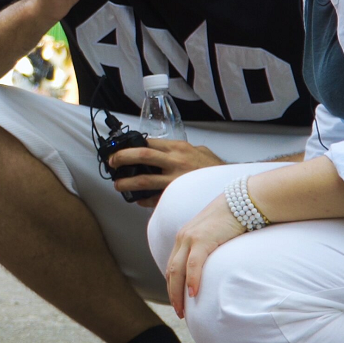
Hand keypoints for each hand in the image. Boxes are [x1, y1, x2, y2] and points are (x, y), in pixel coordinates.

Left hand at [106, 139, 225, 206]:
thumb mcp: (199, 151)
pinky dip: (143, 199)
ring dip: (127, 183)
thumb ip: (180, 150)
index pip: (148, 143)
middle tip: (112, 162)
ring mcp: (174, 180)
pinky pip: (154, 198)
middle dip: (122, 158)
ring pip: (143, 180)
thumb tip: (162, 149)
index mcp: (179, 148)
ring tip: (118, 185)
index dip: (131, 145)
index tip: (120, 149)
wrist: (232, 186)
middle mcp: (175, 161)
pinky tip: (138, 199)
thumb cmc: (214, 169)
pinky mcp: (176, 196)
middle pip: (141, 156)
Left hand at [165, 193, 247, 318]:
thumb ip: (209, 249)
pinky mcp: (202, 239)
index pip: (172, 266)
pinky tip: (193, 294)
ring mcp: (190, 238)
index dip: (173, 285)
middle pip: (171, 271)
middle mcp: (182, 238)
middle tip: (179, 312)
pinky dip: (191, 280)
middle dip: (172, 293)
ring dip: (178, 292)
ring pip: (177, 270)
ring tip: (183, 309)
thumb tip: (214, 268)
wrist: (242, 200)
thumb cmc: (233, 218)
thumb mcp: (215, 235)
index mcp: (184, 238)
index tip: (178, 302)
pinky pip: (193, 265)